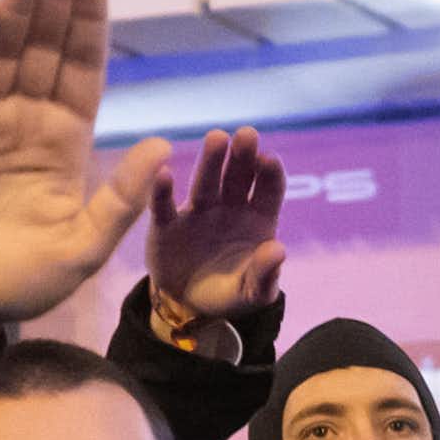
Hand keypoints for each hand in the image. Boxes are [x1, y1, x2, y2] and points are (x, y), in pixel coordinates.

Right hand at [146, 126, 286, 330]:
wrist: (189, 305)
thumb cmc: (230, 292)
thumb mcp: (253, 293)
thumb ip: (266, 274)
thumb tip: (278, 250)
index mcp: (257, 218)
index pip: (268, 190)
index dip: (270, 174)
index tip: (269, 160)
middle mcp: (229, 207)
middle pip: (238, 177)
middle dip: (243, 156)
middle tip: (246, 134)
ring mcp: (198, 213)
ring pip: (205, 183)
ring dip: (211, 161)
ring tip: (216, 138)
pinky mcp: (167, 225)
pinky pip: (164, 206)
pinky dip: (162, 190)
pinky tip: (163, 173)